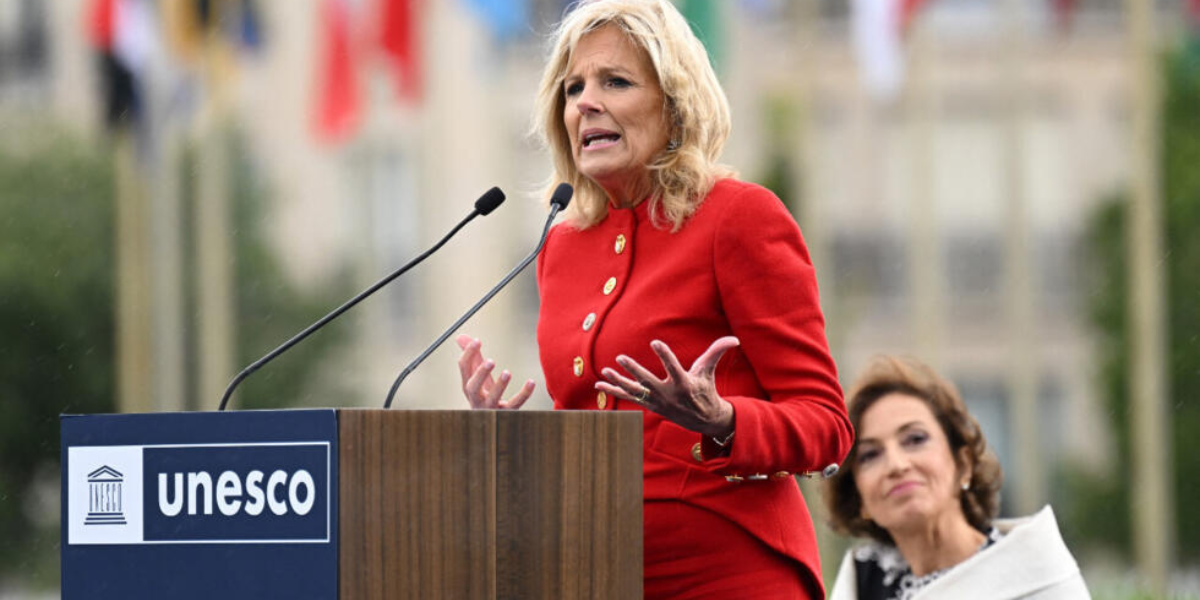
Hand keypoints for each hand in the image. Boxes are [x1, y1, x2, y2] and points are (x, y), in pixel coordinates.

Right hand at [455, 334, 535, 408]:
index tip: (478, 340)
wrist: (492, 422)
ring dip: (499, 386)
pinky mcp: (507, 413)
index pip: (464, 368)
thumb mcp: (476, 376)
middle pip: (473, 387)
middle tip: (491, 361)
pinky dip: (524, 394)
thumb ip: (472, 357)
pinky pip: (515, 404)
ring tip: (507, 372)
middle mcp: (477, 398)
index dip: (468, 354)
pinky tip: (531, 382)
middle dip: (480, 374)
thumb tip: (460, 336)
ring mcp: (491, 408)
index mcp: (468, 386)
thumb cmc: (484, 394)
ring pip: (493, 399)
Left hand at [595, 337, 737, 437]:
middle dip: (634, 370)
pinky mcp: (649, 404)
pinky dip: (614, 391)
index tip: (655, 342)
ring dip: (619, 382)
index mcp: (684, 384)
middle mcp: (668, 394)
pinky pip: (629, 397)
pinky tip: (599, 384)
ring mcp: (657, 401)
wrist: (703, 419)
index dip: (664, 355)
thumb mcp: (709, 371)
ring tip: (606, 371)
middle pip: (648, 381)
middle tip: (621, 357)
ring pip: (635, 391)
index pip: (673, 368)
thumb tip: (734, 338)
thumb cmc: (705, 389)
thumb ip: (717, 352)